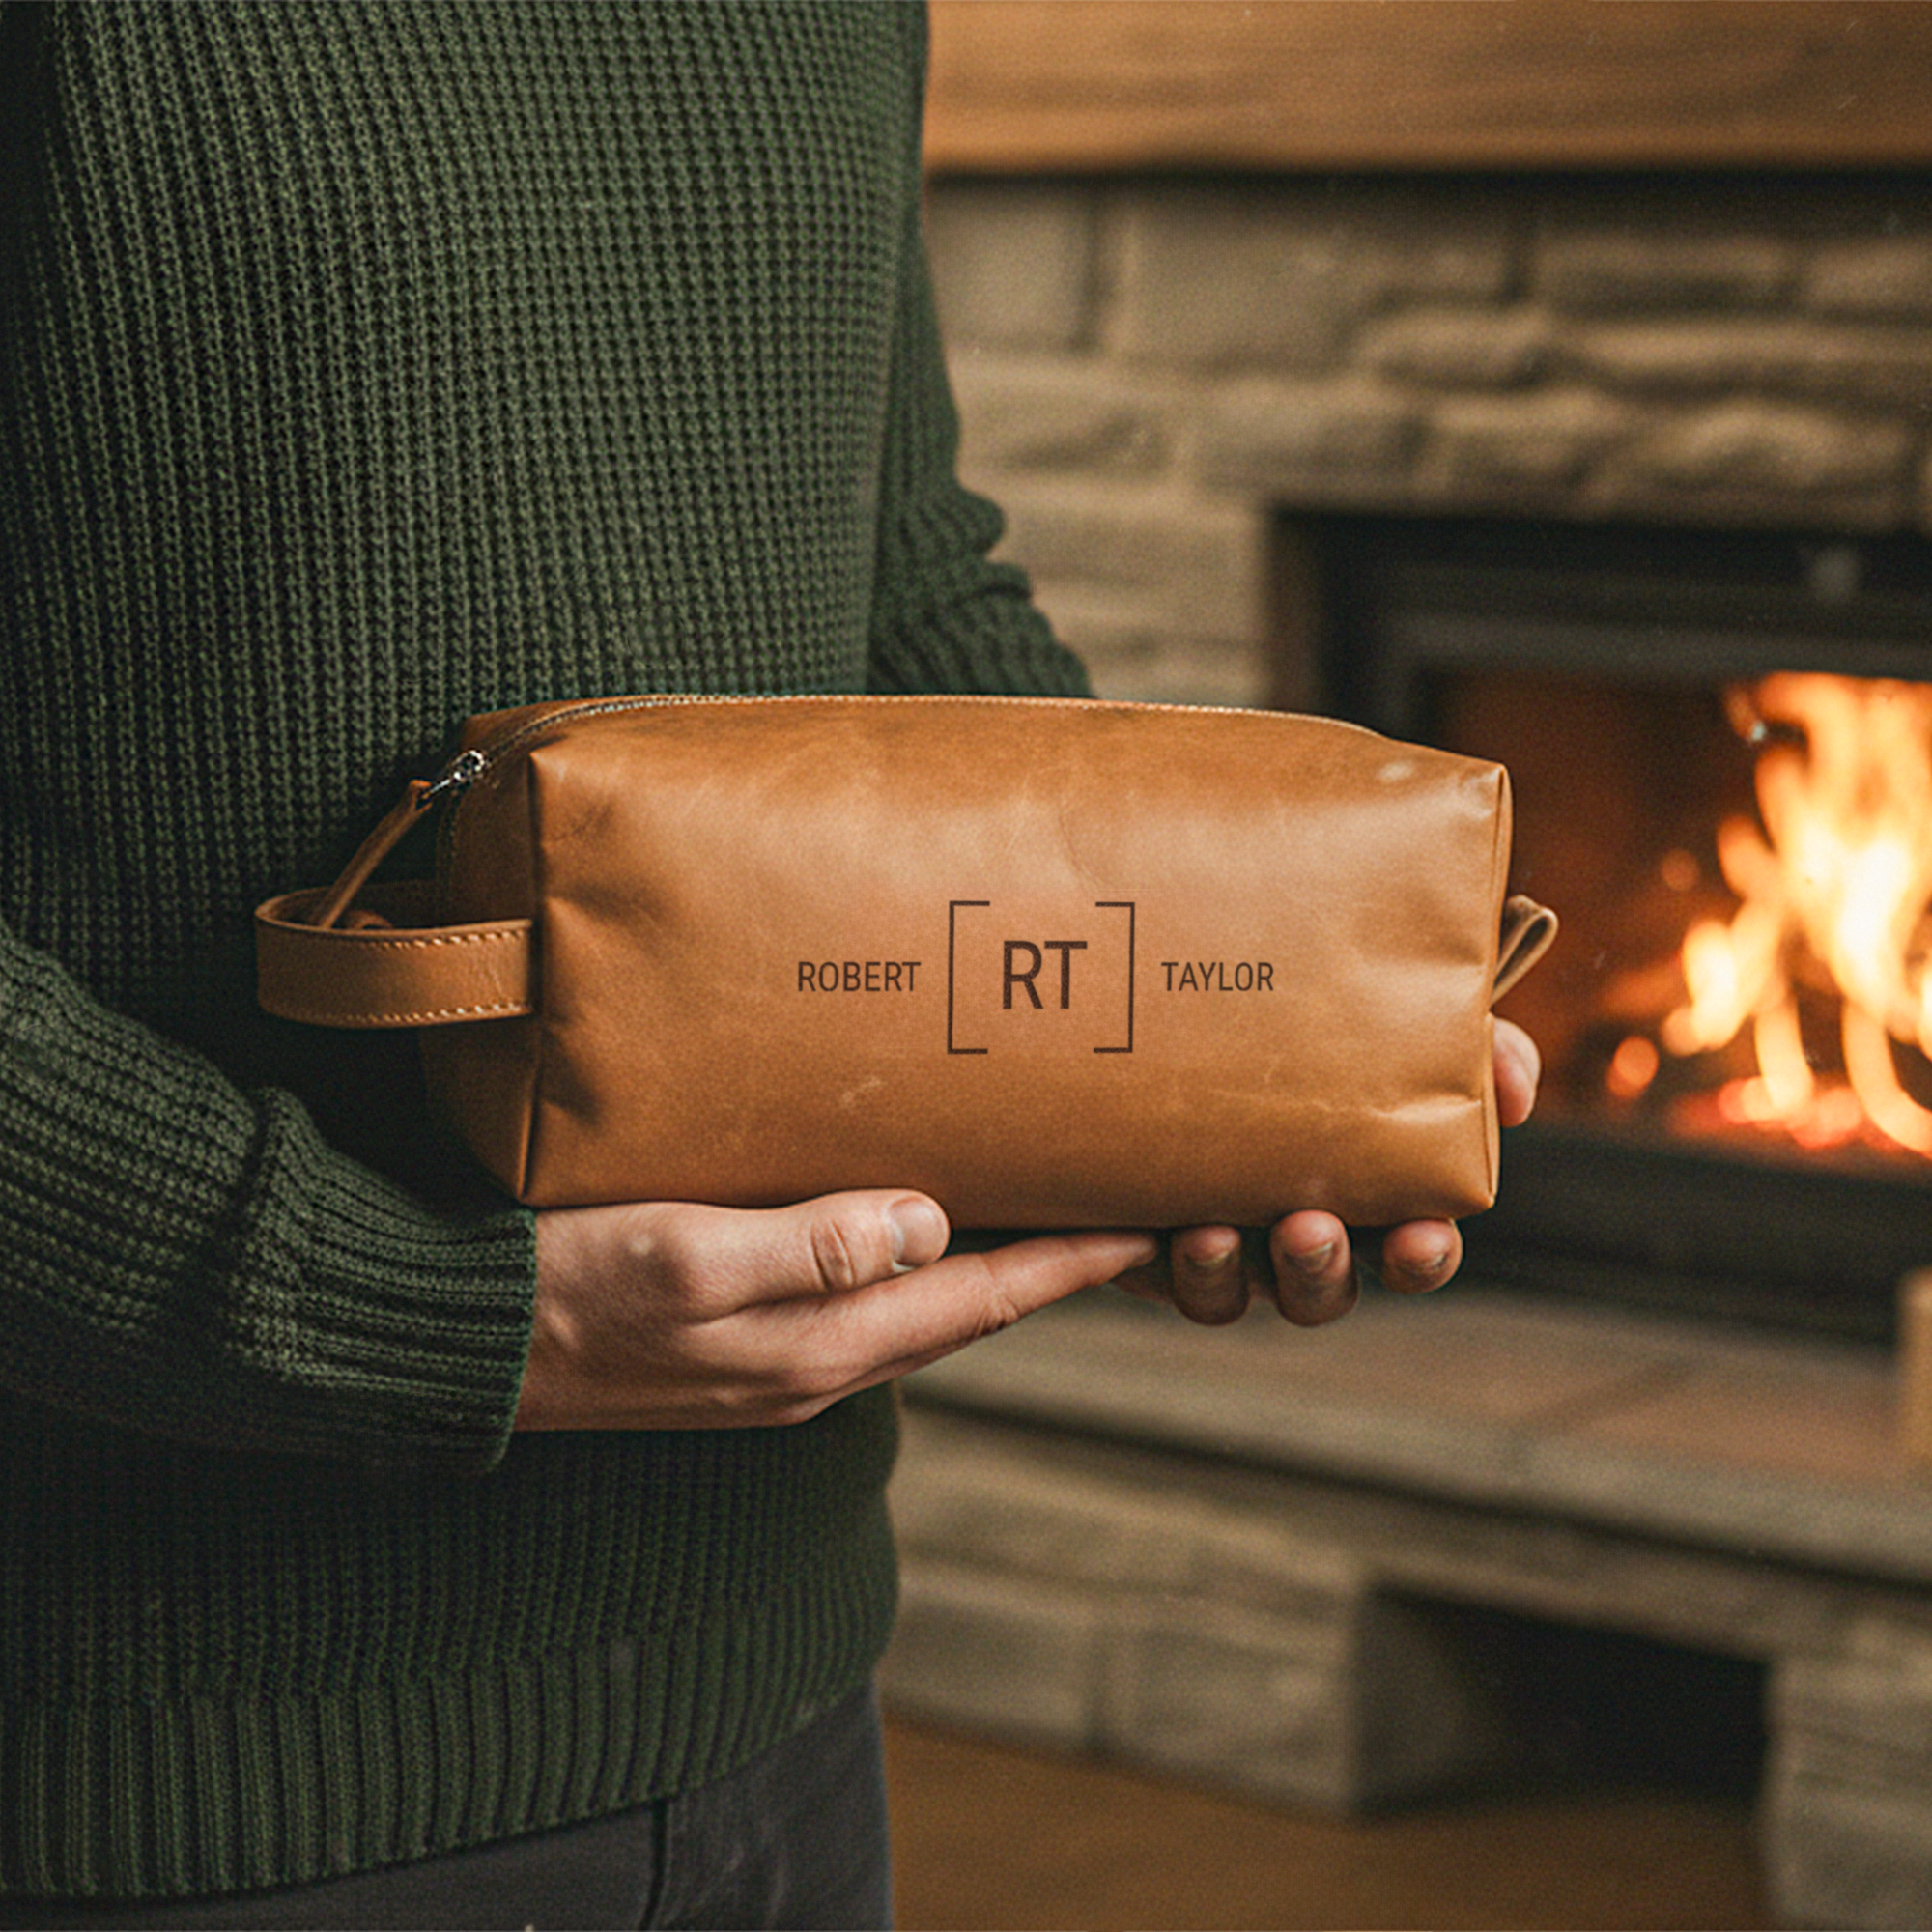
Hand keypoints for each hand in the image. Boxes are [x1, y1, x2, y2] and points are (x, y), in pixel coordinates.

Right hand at [517, 1191, 1156, 1430]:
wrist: (472, 1347)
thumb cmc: (570, 1287)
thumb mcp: (689, 1254)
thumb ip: (812, 1243)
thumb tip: (927, 1223)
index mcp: (818, 1347)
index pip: (977, 1299)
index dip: (1066, 1264)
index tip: (1145, 1228)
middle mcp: (815, 1370)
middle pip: (962, 1313)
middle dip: (1045, 1270)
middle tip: (1109, 1212)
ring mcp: (779, 1370)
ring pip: (915, 1317)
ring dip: (982, 1273)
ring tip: (1035, 1216)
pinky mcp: (742, 1353)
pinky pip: (860, 1314)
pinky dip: (912, 1277)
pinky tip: (909, 1235)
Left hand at [1118, 1018, 1542, 1329]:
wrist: (1182, 994)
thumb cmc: (1316, 1016)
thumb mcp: (1412, 1018)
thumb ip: (1487, 1046)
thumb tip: (1515, 1092)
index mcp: (1368, 1200)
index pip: (1413, 1255)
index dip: (1421, 1258)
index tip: (1422, 1235)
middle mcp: (1292, 1234)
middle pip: (1321, 1290)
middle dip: (1318, 1267)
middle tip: (1308, 1227)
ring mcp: (1217, 1240)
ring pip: (1226, 1294)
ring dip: (1221, 1273)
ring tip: (1210, 1232)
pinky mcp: (1141, 1232)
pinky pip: (1141, 1267)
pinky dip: (1139, 1254)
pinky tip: (1141, 1225)